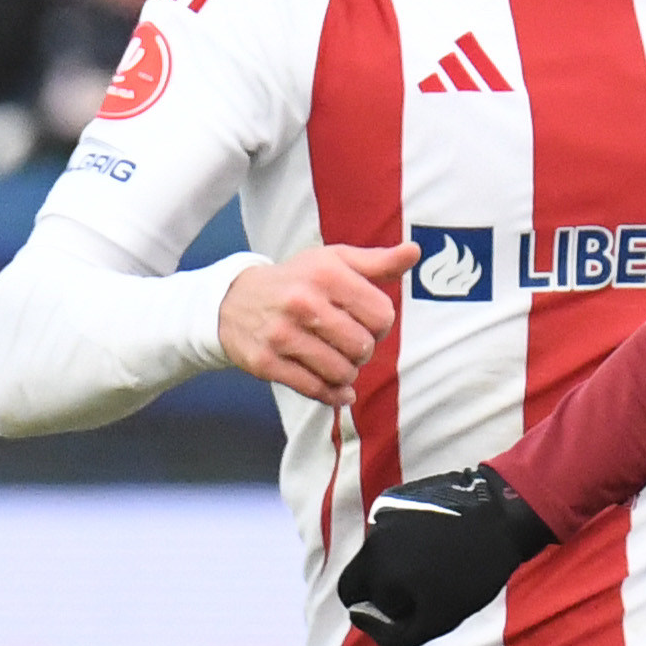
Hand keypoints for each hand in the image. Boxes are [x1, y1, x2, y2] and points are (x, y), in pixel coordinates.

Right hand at [219, 242, 419, 404]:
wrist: (232, 301)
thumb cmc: (296, 281)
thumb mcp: (334, 262)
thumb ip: (378, 262)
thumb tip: (414, 251)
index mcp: (325, 274)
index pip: (382, 315)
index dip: (381, 324)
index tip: (366, 322)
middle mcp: (302, 302)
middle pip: (363, 346)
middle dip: (363, 351)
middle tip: (349, 344)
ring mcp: (281, 334)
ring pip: (342, 371)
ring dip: (347, 373)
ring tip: (337, 360)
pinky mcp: (266, 362)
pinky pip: (315, 389)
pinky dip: (332, 394)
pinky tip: (335, 388)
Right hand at [335, 463, 556, 645]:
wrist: (504, 517)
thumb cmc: (474, 574)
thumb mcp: (439, 620)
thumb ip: (394, 635)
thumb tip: (358, 619)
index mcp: (374, 567)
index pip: (358, 601)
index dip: (389, 610)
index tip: (423, 603)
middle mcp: (370, 538)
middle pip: (357, 575)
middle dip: (381, 588)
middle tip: (421, 588)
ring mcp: (383, 515)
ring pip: (375, 553)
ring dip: (396, 563)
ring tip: (437, 561)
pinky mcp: (395, 498)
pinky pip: (389, 529)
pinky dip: (406, 540)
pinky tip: (438, 540)